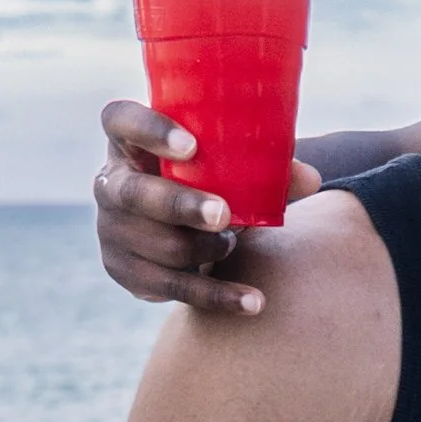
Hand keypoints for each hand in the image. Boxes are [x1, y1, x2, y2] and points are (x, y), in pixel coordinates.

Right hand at [94, 100, 320, 316]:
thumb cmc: (204, 183)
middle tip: (224, 215)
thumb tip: (309, 178)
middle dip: (181, 205)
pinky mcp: (125, 271)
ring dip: (204, 249)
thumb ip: (265, 167)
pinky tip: (252, 301)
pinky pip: (173, 288)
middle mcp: (111, 183)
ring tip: (232, 244)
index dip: (149, 130)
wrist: (179, 232)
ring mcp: (112, 230)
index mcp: (129, 142)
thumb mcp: (224, 168)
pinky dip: (218, 296)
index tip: (191, 145)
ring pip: (158, 246)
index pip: (121, 120)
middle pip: (134, 194)